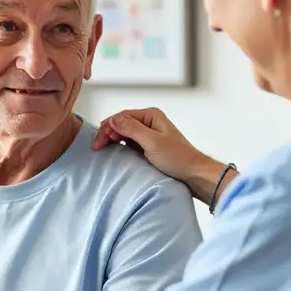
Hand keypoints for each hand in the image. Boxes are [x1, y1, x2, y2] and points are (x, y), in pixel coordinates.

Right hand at [93, 108, 227, 202]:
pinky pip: (130, 142)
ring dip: (113, 138)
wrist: (194, 174)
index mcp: (152, 115)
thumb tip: (114, 118)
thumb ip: (132, 129)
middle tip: (97, 146)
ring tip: (102, 148)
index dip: (108, 126)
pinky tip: (114, 151)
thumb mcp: (152, 142)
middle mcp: (150, 122)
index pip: (122, 116)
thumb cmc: (178, 158)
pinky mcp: (149, 146)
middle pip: (122, 123)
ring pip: (124, 132)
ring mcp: (149, 134)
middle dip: (108, 132)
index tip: (99, 140)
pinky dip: (120, 145)